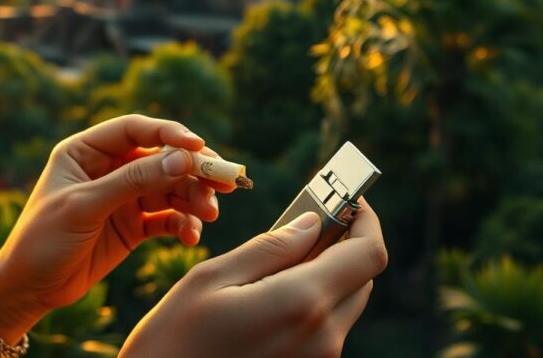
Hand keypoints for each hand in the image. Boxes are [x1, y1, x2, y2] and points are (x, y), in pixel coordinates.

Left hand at [0, 115, 226, 341]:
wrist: (28, 289)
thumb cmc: (42, 239)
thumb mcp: (85, 206)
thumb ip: (133, 181)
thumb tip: (182, 159)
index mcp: (86, 150)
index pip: (135, 129)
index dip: (169, 133)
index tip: (199, 146)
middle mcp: (108, 168)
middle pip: (161, 158)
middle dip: (193, 170)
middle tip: (224, 182)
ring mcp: (123, 196)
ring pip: (170, 188)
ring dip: (193, 199)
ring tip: (209, 216)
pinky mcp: (134, 225)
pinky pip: (167, 217)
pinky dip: (183, 224)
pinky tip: (190, 237)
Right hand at [120, 200, 387, 357]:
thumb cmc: (172, 341)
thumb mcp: (211, 279)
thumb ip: (270, 248)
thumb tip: (312, 223)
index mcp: (301, 303)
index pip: (369, 254)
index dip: (366, 221)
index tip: (349, 201)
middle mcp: (323, 338)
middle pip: (361, 279)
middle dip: (341, 246)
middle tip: (303, 224)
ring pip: (343, 304)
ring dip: (323, 276)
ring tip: (275, 264)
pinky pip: (324, 330)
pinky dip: (309, 304)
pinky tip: (268, 298)